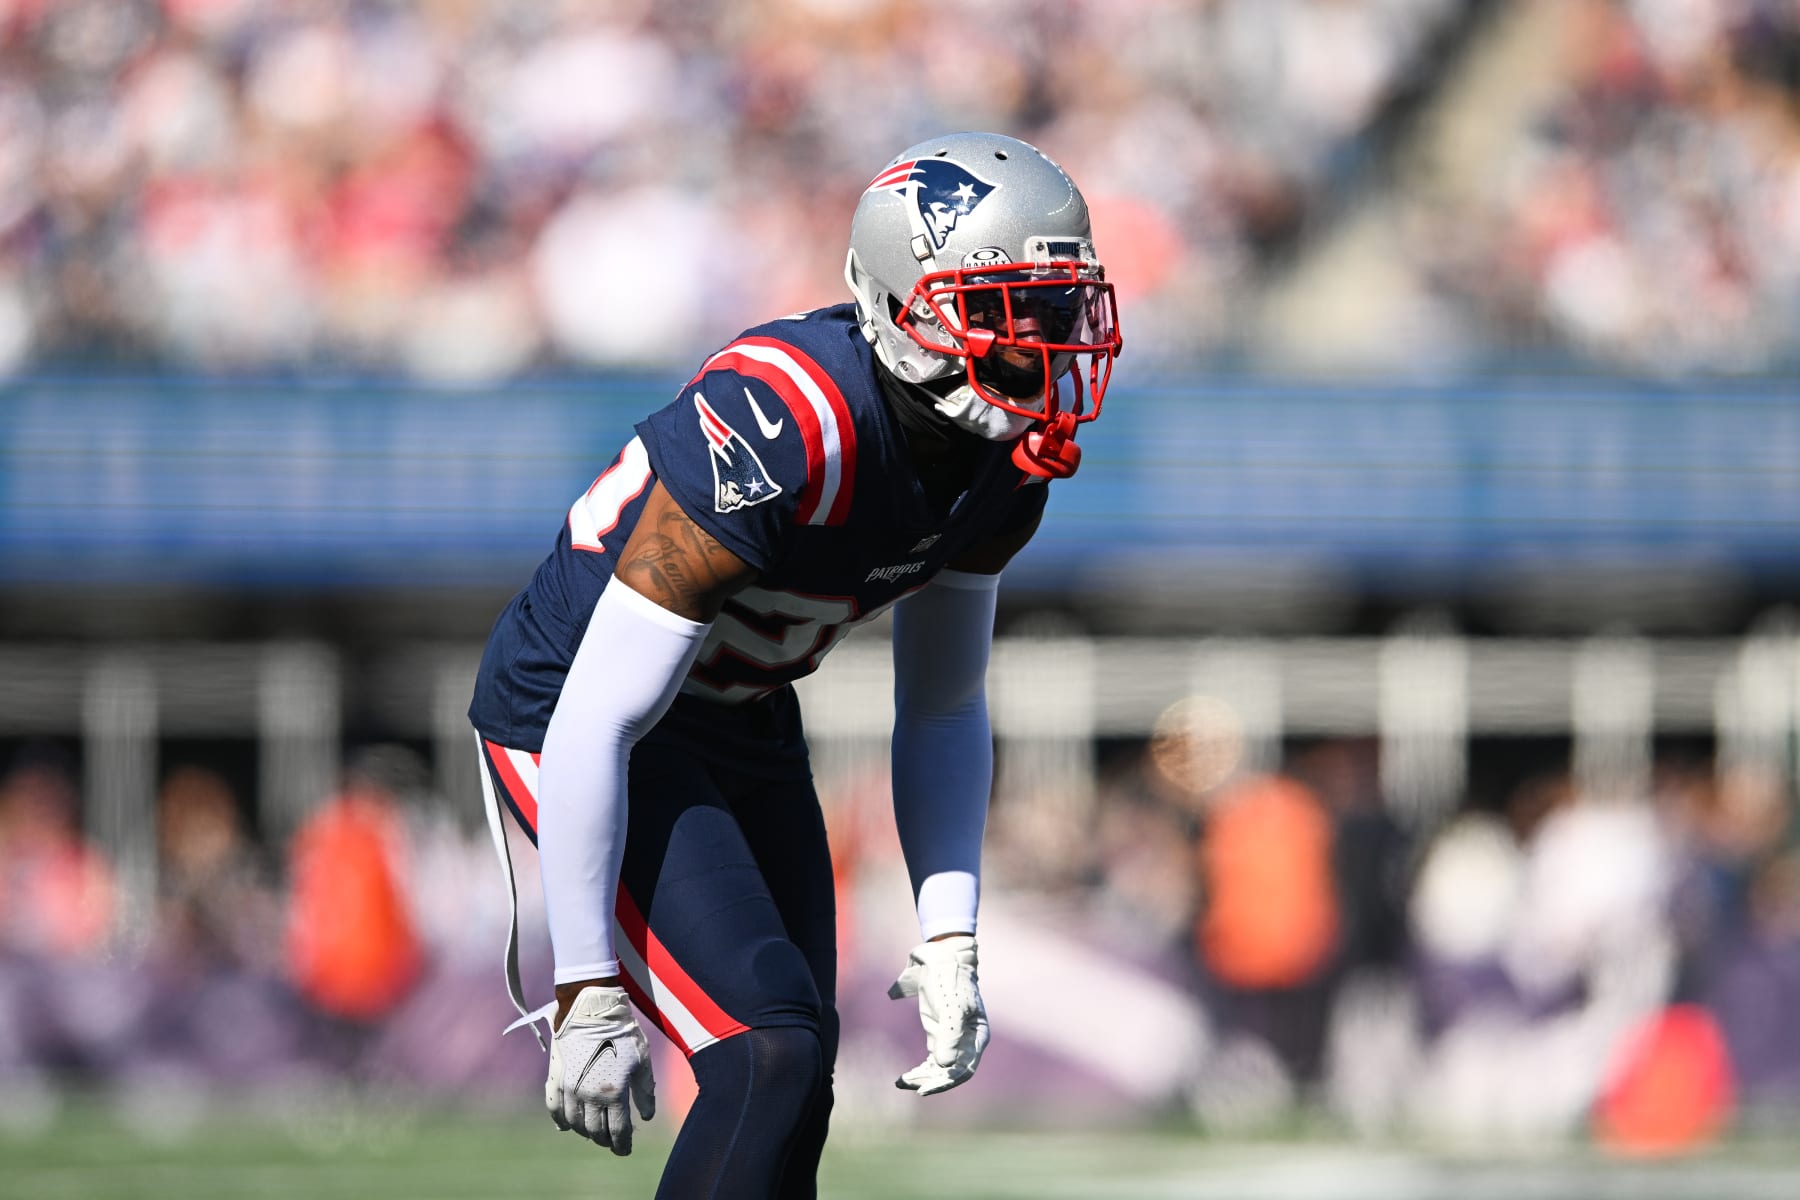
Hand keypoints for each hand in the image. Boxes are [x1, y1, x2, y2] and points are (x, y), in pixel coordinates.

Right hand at [546, 985, 654, 1153]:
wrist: (592, 1010)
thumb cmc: (622, 1033)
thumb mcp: (642, 1061)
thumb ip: (645, 1091)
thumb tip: (646, 1117)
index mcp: (613, 1093)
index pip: (617, 1131)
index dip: (622, 1144)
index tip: (626, 1150)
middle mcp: (589, 1096)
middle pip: (595, 1131)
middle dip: (605, 1140)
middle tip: (612, 1141)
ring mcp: (569, 1088)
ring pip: (575, 1123)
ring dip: (585, 1132)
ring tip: (594, 1132)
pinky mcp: (556, 1078)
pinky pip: (554, 1108)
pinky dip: (560, 1120)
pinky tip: (566, 1126)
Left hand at [887, 934, 989, 1095]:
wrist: (940, 959)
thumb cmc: (950, 980)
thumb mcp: (951, 1006)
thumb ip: (950, 1034)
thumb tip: (945, 1065)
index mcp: (977, 1037)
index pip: (964, 1069)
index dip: (946, 1082)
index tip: (925, 1088)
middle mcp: (966, 1043)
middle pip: (950, 1072)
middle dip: (930, 1081)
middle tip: (908, 1083)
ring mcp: (951, 1039)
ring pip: (939, 1069)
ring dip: (922, 1077)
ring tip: (901, 1082)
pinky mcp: (937, 1035)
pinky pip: (930, 1061)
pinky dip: (919, 1070)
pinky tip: (904, 1078)